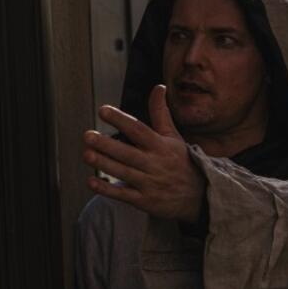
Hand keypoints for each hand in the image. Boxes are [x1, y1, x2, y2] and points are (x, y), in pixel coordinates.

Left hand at [82, 85, 205, 223]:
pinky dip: (107, 189)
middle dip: (107, 144)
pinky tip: (92, 181)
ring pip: (124, 173)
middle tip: (87, 135)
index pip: (138, 130)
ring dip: (104, 164)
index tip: (103, 110)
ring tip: (86, 154)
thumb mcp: (173, 137)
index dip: (120, 120)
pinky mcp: (145, 201)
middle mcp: (155, 164)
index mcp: (161, 146)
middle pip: (128, 153)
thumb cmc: (181, 162)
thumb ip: (161, 113)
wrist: (200, 197)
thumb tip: (158, 87)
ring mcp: (150, 183)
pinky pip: (123, 195)